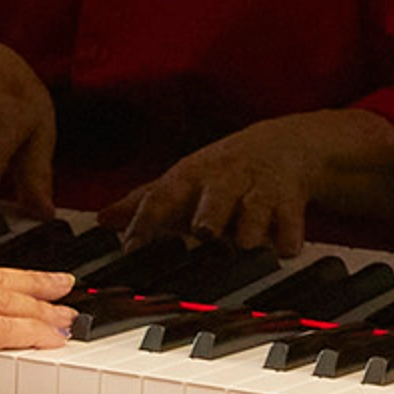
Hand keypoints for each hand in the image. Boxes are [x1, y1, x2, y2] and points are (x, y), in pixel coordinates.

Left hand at [101, 111, 393, 257]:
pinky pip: (289, 234)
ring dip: (248, 238)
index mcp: (193, 176)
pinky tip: (282, 247)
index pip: (163, 196)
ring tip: (245, 247)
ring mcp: (260, 193)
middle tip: (204, 232)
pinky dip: (286, 243)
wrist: (287, 145)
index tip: (131, 248)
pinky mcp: (292, 205)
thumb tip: (101, 220)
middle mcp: (224, 183)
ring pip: (253, 223)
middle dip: (209, 218)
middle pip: (214, 203)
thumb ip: (144, 202)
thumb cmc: (225, 170)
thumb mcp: (185, 178)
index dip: (146, 221)